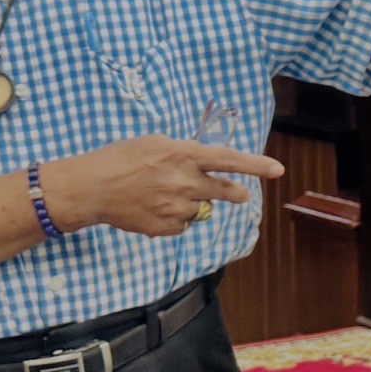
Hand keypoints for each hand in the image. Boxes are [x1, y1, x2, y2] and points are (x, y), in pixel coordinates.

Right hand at [43, 136, 284, 237]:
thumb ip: (187, 154)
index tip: (279, 170)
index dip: (256, 165)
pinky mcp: (166, 227)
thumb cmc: (121, 158)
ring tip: (164, 194)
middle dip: (234, 192)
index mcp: (184, 155)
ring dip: (193, 203)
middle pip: (226, 191)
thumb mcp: (156, 144)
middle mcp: (185, 182)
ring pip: (202, 209)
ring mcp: (176, 207)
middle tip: (239, 193)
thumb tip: (207, 166)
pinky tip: (154, 208)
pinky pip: (184, 225)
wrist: (91, 188)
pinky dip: (176, 219)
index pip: (229, 159)